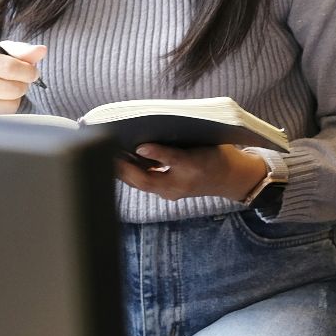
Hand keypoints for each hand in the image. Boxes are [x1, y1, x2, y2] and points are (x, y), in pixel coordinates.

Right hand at [0, 41, 45, 113]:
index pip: (11, 67)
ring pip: (12, 103)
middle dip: (24, 84)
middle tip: (19, 80)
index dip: (29, 70)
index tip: (33, 71)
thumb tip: (41, 51)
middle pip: (14, 88)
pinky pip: (5, 114)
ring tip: (5, 89)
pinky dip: (7, 107)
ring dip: (16, 96)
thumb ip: (18, 50)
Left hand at [117, 143, 267, 201]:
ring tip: (108, 153)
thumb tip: (144, 145)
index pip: (167, 162)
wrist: (230, 178)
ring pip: (141, 183)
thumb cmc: (217, 157)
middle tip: (105, 151)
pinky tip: (123, 160)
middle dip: (123, 168)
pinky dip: (133, 173)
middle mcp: (176, 186)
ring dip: (124, 171)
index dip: (151, 154)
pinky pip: (146, 183)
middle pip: (143, 180)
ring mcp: (170, 191)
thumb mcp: (201, 147)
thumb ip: (173, 148)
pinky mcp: (167, 190)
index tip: (136, 145)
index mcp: (188, 170)